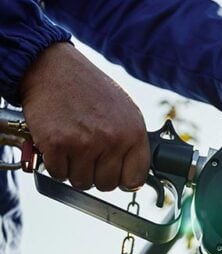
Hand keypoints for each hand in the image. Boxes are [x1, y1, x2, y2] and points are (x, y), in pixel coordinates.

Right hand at [20, 43, 148, 190]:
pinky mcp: (56, 144)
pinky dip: (55, 164)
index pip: (135, 179)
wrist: (54, 68)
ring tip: (73, 146)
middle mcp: (112, 140)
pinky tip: (58, 145)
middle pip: (107, 185)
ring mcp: (84, 143)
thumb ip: (132, 143)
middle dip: (96, 174)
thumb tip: (135, 177)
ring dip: (74, 170)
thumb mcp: (125, 112)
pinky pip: (58, 174)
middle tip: (88, 155)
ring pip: (82, 183)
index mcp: (134, 133)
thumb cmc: (90, 90)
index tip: (115, 173)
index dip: (123, 180)